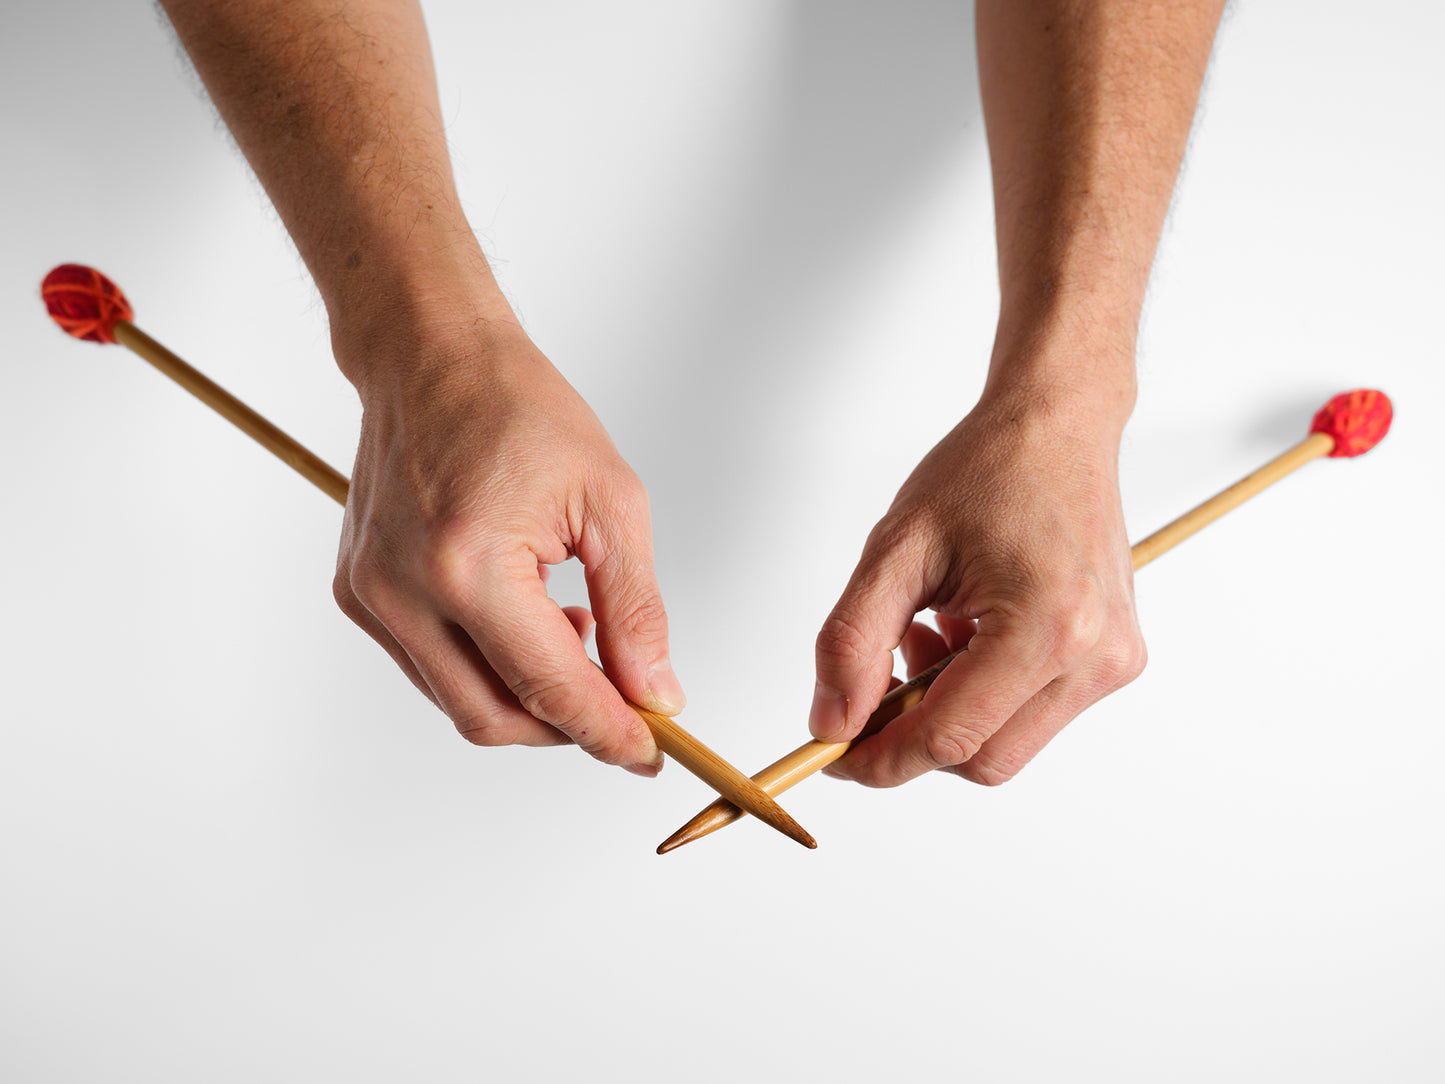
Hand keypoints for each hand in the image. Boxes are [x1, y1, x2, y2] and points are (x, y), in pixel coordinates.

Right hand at [332, 315, 682, 775]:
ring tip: (576, 631)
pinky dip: (486, 665)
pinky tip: (526, 618)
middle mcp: (405, 590)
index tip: (650, 753)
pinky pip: (430, 666)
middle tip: (624, 703)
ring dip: (527, 695)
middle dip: (567, 726)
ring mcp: (371, 596)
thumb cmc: (518, 409)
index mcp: (470, 565)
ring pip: (460, 701)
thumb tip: (654, 694)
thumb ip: (636, 611)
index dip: (608, 733)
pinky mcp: (358, 592)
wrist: (431, 357)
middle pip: (495, 718)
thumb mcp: (610, 502)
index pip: (549, 689)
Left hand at [809, 383, 1144, 785]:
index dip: (880, 758)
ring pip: (1005, 745)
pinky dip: (981, 693)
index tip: (833, 754)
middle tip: (872, 683)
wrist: (1057, 426)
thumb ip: (852, 641)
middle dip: (914, 735)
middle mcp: (1094, 656)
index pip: (949, 739)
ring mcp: (1113, 662)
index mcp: (1047, 626)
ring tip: (926, 631)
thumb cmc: (986, 470)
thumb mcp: (895, 548)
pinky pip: (1031, 714)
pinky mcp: (1115, 659)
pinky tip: (961, 634)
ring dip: (949, 711)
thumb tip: (831, 723)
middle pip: (982, 760)